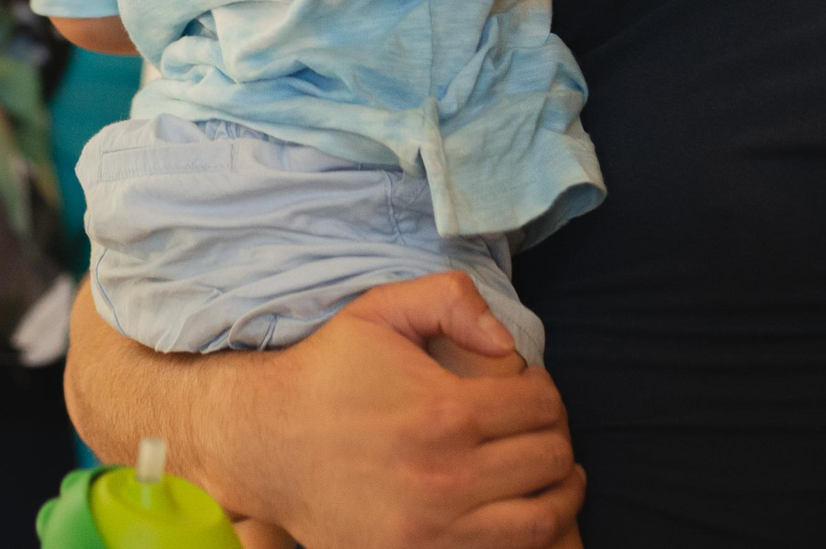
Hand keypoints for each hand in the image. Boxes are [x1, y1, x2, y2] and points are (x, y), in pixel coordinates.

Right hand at [243, 274, 582, 548]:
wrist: (266, 444)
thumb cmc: (326, 375)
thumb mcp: (377, 311)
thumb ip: (449, 300)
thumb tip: (506, 341)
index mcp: (443, 411)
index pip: (541, 405)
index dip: (544, 390)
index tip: (529, 391)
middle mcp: (447, 475)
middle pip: (549, 459)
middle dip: (554, 436)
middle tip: (539, 429)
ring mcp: (436, 529)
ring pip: (542, 518)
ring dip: (559, 492)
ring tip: (553, 475)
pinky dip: (526, 533)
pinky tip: (519, 509)